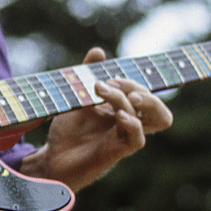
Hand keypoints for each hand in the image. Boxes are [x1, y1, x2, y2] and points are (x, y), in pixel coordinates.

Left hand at [19, 47, 171, 190]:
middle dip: (138, 87)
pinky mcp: (117, 151)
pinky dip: (133, 124)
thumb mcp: (74, 98)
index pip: (144, 92)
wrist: (52, 160)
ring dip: (139, 101)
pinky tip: (118, 115)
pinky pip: (138, 139)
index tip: (106, 75)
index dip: (133, 80)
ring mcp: (125, 137)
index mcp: (122, 109)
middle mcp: (128, 122)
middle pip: (158, 105)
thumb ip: (87, 74)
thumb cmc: (66, 132)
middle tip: (109, 83)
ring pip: (157, 119)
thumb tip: (99, 51)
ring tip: (113, 93)